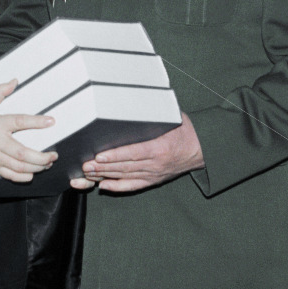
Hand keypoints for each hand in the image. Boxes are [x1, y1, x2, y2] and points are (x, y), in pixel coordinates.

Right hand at [0, 80, 56, 181]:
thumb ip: (0, 92)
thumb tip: (13, 82)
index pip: (20, 121)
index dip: (36, 122)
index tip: (50, 121)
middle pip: (23, 153)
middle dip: (41, 157)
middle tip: (53, 155)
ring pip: (19, 166)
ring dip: (36, 167)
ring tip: (47, 164)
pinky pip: (9, 175)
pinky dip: (22, 177)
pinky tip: (31, 173)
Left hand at [71, 112, 203, 192]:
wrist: (202, 149)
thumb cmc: (185, 130)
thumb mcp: (171, 117)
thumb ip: (152, 114)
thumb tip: (131, 102)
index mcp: (161, 148)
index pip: (134, 153)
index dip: (115, 156)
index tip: (99, 156)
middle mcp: (156, 163)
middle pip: (126, 166)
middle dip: (103, 167)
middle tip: (85, 165)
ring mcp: (154, 174)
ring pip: (126, 176)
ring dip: (105, 175)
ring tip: (88, 173)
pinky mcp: (154, 180)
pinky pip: (133, 185)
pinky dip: (117, 187)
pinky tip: (103, 186)